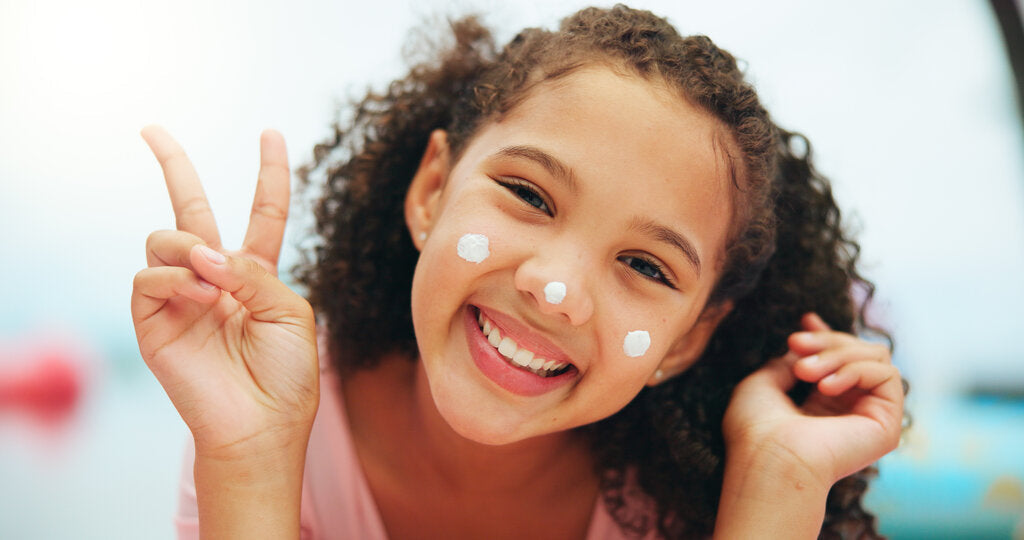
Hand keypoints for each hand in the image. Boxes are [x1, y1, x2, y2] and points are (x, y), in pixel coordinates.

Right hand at [131, 126, 318, 459]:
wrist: (262, 426)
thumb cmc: (286, 375)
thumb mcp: (290, 311)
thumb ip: (254, 272)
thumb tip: (205, 252)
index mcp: (256, 274)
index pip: (262, 214)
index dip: (269, 174)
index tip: (271, 134)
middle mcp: (215, 278)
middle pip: (191, 209)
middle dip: (173, 166)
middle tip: (152, 129)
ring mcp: (181, 297)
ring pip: (165, 236)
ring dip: (191, 247)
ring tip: (213, 279)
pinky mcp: (153, 320)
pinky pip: (149, 274)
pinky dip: (176, 277)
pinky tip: (200, 296)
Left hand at [722, 313, 903, 489]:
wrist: (769, 459)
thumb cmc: (755, 428)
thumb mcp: (764, 382)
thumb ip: (791, 362)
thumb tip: (806, 347)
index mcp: (820, 406)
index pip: (841, 361)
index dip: (827, 336)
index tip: (806, 319)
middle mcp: (849, 412)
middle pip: (858, 351)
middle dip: (826, 340)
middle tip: (794, 343)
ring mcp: (870, 418)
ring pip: (874, 357)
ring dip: (836, 354)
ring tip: (804, 372)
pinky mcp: (888, 425)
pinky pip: (886, 374)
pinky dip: (854, 370)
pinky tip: (825, 387)